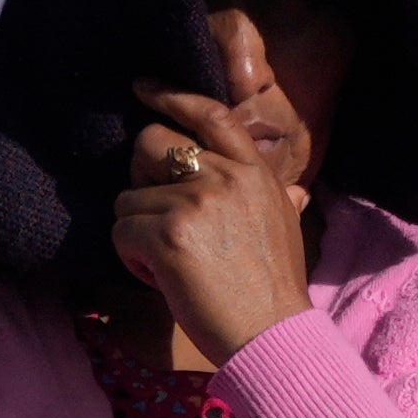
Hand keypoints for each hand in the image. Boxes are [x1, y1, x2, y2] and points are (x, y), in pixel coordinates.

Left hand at [113, 82, 318, 360]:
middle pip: (151, 143)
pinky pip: (121, 231)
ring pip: (129, 197)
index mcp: (255, 171)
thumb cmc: (276, 286)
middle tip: (154, 214)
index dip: (172, 96)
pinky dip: (130, 257)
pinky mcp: (168, 234)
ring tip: (165, 261)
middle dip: (140, 177)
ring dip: (136, 230)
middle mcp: (225, 176)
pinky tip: (157, 275)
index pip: (210, 114)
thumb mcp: (290, 226)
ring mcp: (195, 202)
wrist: (270, 330)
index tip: (144, 88)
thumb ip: (283, 199)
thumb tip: (297, 193)